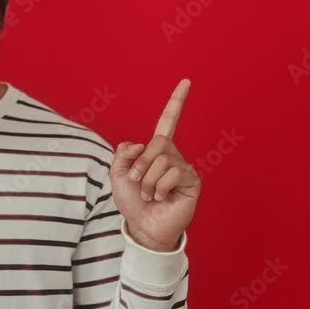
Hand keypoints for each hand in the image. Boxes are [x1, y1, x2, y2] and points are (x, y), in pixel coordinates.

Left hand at [109, 79, 200, 251]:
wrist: (143, 227)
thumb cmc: (132, 202)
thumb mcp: (118, 175)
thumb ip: (123, 155)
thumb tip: (140, 144)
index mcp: (156, 150)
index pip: (168, 121)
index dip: (176, 101)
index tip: (186, 81)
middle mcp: (173, 155)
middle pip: (157, 143)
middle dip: (141, 164)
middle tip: (138, 183)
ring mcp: (184, 168)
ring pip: (162, 160)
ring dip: (148, 181)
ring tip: (151, 195)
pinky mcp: (192, 181)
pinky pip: (173, 173)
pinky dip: (160, 187)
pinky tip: (162, 198)